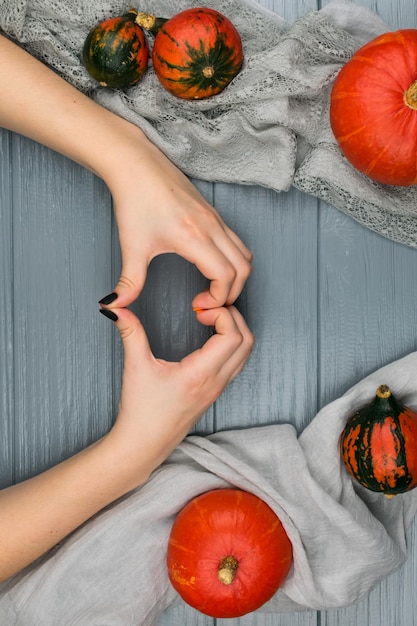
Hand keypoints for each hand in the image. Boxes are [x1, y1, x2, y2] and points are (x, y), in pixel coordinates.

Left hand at [100, 131, 252, 310]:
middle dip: (231, 293)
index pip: (225, 276)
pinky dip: (234, 261)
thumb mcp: (131, 246)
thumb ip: (129, 282)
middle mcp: (211, 227)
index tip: (198, 305)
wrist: (135, 163)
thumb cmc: (134, 200)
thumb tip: (114, 306)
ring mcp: (216, 218)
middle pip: (243, 269)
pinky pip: (237, 242)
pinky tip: (210, 267)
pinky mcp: (214, 213)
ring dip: (236, 276)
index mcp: (194, 237)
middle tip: (208, 304)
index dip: (218, 299)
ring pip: (245, 254)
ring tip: (213, 288)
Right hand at [106, 304, 253, 481]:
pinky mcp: (215, 392)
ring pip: (246, 353)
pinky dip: (233, 344)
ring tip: (210, 320)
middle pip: (247, 341)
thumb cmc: (141, 412)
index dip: (222, 315)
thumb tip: (114, 308)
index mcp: (200, 375)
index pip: (233, 336)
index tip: (199, 311)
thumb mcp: (135, 367)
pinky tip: (210, 338)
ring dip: (236, 330)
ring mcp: (218, 388)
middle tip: (208, 310)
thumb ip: (130, 333)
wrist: (144, 445)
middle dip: (233, 317)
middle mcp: (215, 382)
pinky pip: (237, 363)